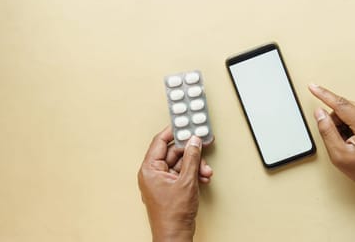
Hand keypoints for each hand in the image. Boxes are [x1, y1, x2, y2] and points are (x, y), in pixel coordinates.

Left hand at [138, 127, 212, 241]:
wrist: (175, 235)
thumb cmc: (173, 214)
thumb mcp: (186, 181)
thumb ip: (192, 158)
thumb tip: (194, 142)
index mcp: (150, 169)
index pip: (160, 142)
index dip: (173, 132)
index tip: (184, 125)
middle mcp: (153, 173)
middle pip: (173, 153)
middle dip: (191, 154)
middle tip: (203, 148)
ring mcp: (162, 181)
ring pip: (181, 164)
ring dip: (195, 165)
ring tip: (205, 171)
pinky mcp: (170, 188)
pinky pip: (182, 174)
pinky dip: (193, 174)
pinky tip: (202, 177)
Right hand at [308, 84, 354, 190]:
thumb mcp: (338, 155)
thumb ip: (326, 130)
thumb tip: (320, 112)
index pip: (341, 105)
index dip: (324, 95)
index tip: (313, 87)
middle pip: (345, 107)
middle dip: (336, 120)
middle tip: (340, 139)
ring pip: (351, 109)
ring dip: (344, 122)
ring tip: (350, 141)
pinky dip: (352, 123)